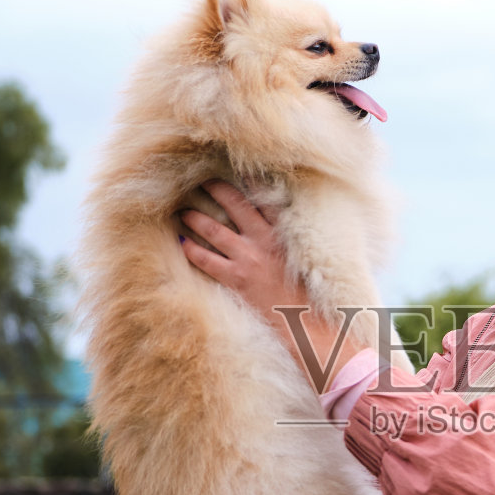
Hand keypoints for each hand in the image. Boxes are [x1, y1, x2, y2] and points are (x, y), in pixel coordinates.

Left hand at [178, 181, 358, 389]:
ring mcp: (249, 259)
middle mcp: (265, 241)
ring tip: (182, 210)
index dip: (251, 181)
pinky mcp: (237, 280)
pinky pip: (206, 260)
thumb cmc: (312, 298)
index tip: (240, 168)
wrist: (311, 326)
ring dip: (196, 217)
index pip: (266, 199)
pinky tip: (181, 242)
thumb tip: (286, 236)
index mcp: (285, 235)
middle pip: (235, 205)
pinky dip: (191, 250)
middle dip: (215, 189)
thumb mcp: (311, 263)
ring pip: (214, 230)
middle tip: (201, 180)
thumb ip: (296, 246)